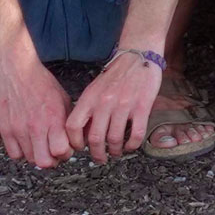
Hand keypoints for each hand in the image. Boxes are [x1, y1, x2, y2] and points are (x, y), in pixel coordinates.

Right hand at [0, 58, 75, 167]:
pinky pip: (14, 154)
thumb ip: (66, 121)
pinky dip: (22, 153)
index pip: (61, 150)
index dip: (66, 153)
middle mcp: (36, 127)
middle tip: (54, 153)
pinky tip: (27, 143)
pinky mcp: (6, 130)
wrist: (16, 72)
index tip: (66, 148)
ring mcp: (19, 130)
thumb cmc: (41, 83)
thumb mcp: (63, 99)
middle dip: (53, 161)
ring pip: (30, 160)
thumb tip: (72, 138)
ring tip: (41, 145)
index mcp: (53, 118)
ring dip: (38, 156)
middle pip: (44, 162)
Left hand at [67, 49, 163, 164]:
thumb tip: (83, 133)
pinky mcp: (142, 106)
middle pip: (94, 138)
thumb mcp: (95, 89)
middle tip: (100, 158)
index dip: (75, 142)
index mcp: (90, 98)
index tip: (81, 148)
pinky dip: (132, 145)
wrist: (138, 55)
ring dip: (115, 151)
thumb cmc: (116, 74)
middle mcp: (104, 102)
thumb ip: (88, 109)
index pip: (73, 126)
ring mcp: (123, 105)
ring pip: (114, 139)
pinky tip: (131, 145)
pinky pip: (135, 134)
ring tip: (116, 152)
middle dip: (97, 154)